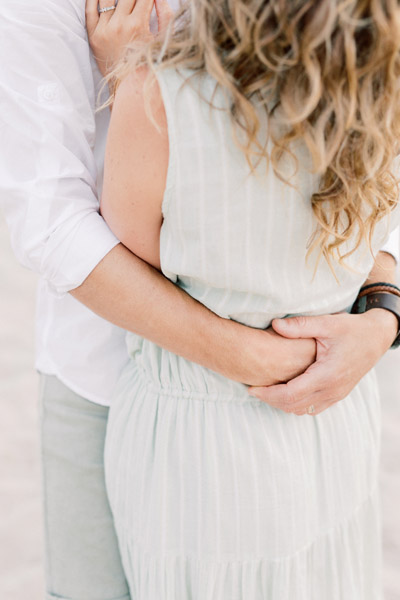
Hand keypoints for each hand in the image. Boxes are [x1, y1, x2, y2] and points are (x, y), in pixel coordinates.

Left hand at [86, 0, 171, 76]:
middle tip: (136, 3)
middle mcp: (119, 25)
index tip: (149, 0)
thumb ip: (165, 15)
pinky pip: (90, 8)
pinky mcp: (93, 35)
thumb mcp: (162, 41)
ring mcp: (104, 30)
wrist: (129, 87)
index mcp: (138, 25)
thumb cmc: (149, 65)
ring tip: (122, 2)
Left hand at [248, 310, 397, 414]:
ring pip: (302, 411)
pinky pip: (312, 409)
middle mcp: (332, 390)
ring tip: (266, 390)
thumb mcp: (327, 323)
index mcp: (327, 374)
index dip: (269, 394)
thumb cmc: (352, 329)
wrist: (376, 338)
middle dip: (271, 400)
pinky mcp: (337, 395)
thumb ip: (300, 326)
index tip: (252, 388)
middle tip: (253, 388)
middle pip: (294, 406)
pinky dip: (295, 405)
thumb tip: (274, 324)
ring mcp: (336, 395)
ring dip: (282, 404)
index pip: (291, 394)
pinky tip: (284, 392)